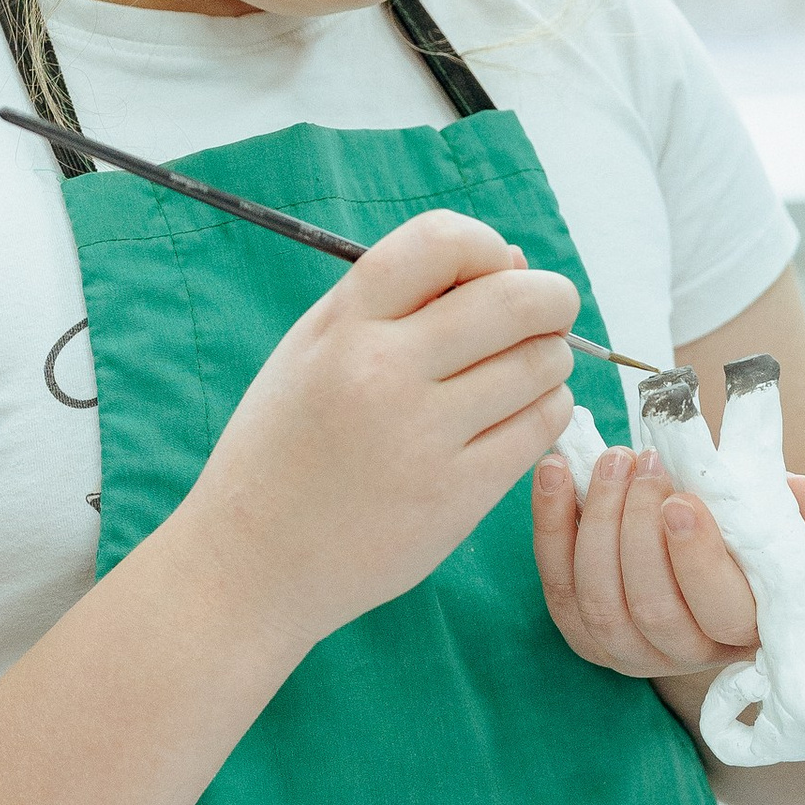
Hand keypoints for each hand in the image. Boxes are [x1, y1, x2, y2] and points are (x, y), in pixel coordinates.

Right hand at [184, 209, 581, 651]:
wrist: (253, 562)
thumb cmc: (283, 446)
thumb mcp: (310, 350)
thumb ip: (398, 299)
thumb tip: (511, 260)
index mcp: (343, 328)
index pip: (443, 241)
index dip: (486, 244)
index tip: (494, 267)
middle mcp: (384, 375)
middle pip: (514, 301)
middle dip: (550, 298)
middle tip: (549, 312)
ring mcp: (425, 438)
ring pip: (540, 364)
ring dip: (550, 356)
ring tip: (526, 369)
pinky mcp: (458, 496)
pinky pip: (541, 427)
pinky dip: (547, 408)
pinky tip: (521, 412)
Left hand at [534, 440, 804, 682]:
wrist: (710, 567)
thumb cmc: (755, 544)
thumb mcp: (786, 525)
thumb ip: (794, 510)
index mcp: (745, 630)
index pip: (721, 609)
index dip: (696, 559)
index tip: (681, 501)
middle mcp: (684, 652)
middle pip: (651, 606)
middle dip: (639, 528)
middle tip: (644, 462)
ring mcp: (625, 649)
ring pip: (598, 597)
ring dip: (598, 520)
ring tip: (612, 460)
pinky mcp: (580, 630)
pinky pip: (556, 582)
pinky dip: (551, 522)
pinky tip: (556, 469)